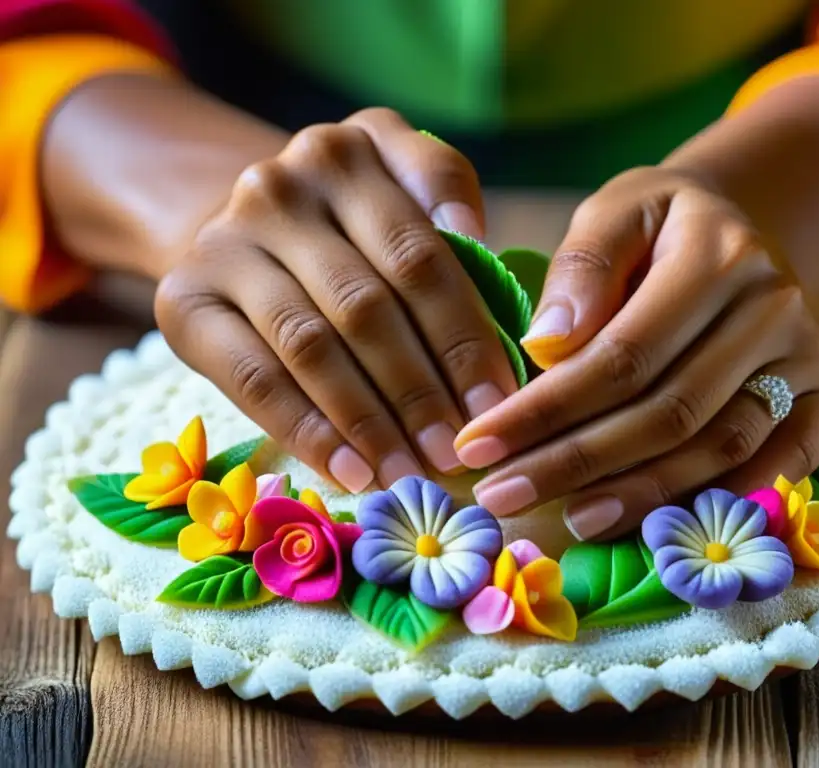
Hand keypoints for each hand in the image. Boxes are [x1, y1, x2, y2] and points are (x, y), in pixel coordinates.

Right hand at [155, 109, 517, 491]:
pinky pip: (254, 378)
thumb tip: (499, 298)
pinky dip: (309, 432)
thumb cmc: (356, 231)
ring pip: (311, 345)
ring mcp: (224, 238)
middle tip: (456, 450)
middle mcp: (281, 185)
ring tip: (410, 473)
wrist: (248, 233)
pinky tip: (352, 472)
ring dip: (369, 422)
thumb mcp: (408, 201)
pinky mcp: (183, 297)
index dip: (465, 335)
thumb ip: (454, 231)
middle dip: (421, 390)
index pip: (421, 254)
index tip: (499, 402)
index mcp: (353, 152)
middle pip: (368, 303)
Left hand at [453, 168, 818, 539]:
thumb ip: (582, 266)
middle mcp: (774, 310)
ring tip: (570, 520)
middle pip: (668, 412)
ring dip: (641, 494)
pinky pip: (782, 465)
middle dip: (576, 463)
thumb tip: (544, 346)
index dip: (545, 411)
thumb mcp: (619, 209)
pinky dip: (724, 501)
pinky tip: (663, 526)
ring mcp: (811, 358)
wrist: (759, 226)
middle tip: (503, 496)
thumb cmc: (669, 225)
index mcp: (717, 256)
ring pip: (720, 446)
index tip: (477, 448)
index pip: (621, 356)